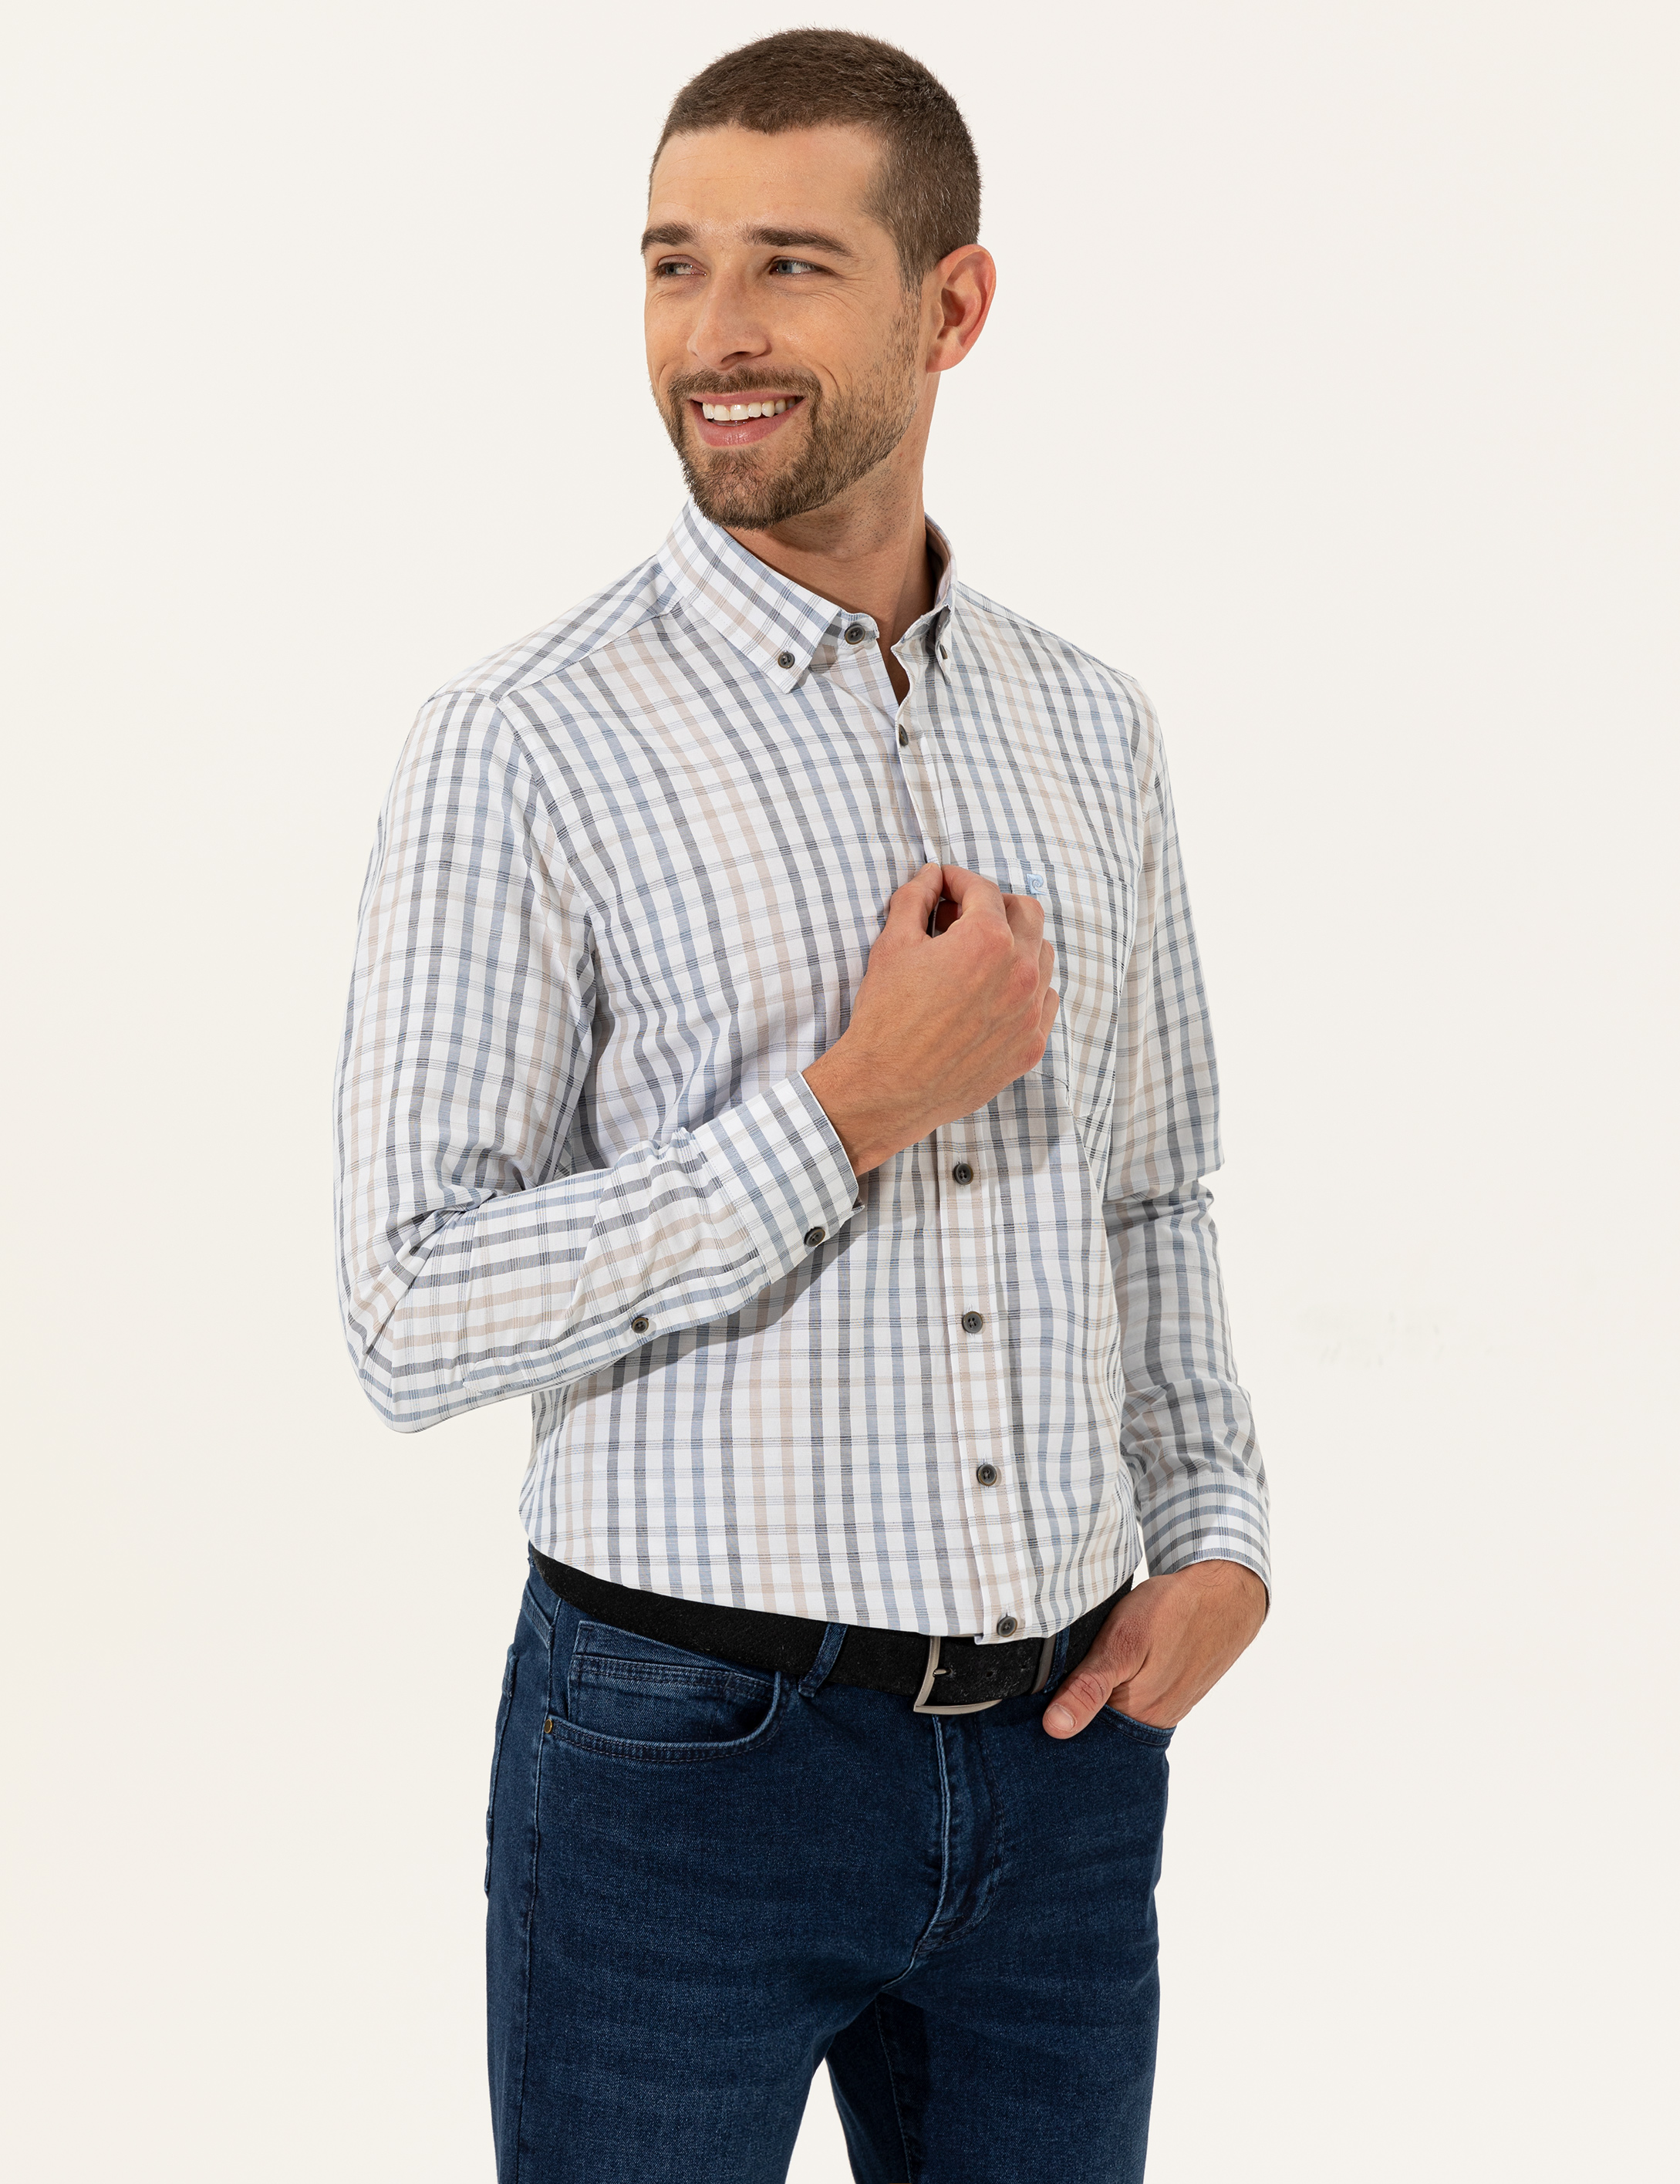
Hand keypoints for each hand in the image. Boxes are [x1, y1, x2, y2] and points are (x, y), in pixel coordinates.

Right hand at [803, 863, 1058, 1175]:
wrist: (887, 1088)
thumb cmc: (886, 1018)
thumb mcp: (892, 945)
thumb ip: (915, 898)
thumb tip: (930, 876)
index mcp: (988, 941)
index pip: (984, 890)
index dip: (958, 880)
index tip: (943, 884)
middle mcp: (1020, 973)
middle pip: (1026, 913)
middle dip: (993, 904)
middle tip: (961, 915)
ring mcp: (1031, 1012)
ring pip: (1042, 956)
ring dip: (1015, 944)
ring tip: (976, 956)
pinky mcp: (1031, 1045)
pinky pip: (1044, 1001)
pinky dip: (1024, 988)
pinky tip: (992, 994)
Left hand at [1042, 1560, 1266, 1737]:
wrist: (1226, 1595)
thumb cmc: (1172, 1613)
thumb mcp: (1122, 1643)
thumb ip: (1089, 1687)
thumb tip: (1055, 1729)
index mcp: (1136, 1717)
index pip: (1081, 1738)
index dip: (1053, 1723)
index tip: (1025, 1708)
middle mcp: (1152, 1721)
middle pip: (1098, 1728)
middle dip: (1071, 1711)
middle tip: (1042, 1684)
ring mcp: (1166, 1707)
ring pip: (1116, 1712)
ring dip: (1095, 1698)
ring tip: (1071, 1674)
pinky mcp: (1173, 1690)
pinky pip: (1135, 1699)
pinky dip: (1117, 1688)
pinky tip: (1107, 1667)